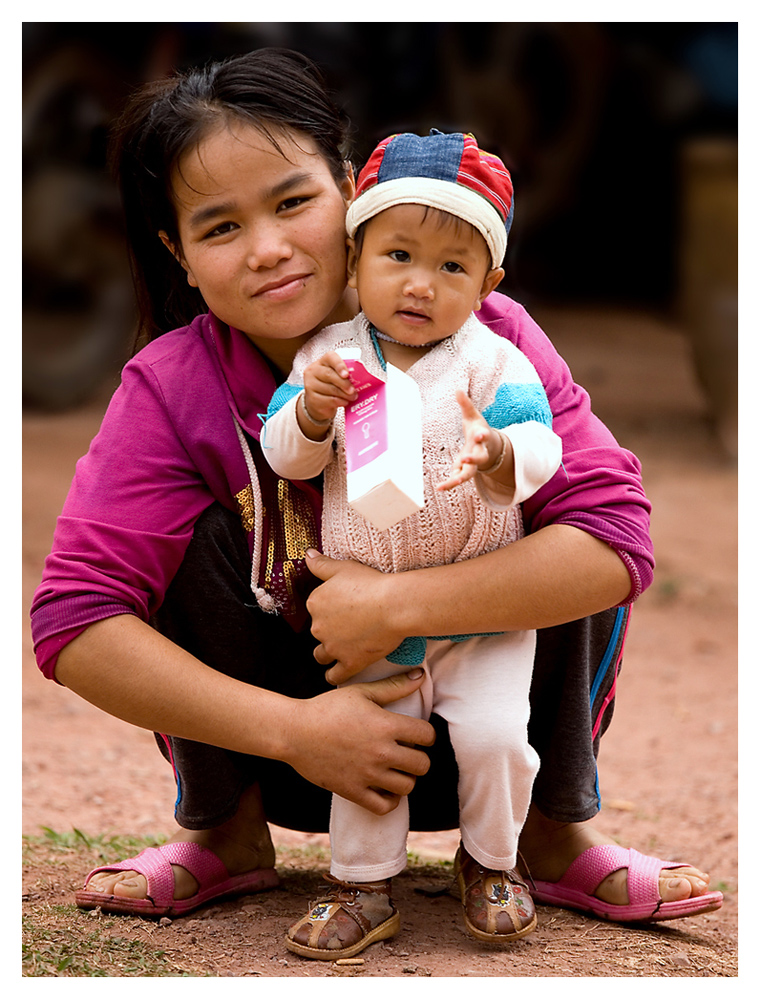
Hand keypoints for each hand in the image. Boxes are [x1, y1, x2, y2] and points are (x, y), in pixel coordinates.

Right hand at [282, 671, 435, 813]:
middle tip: (406, 753)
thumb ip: (394, 686)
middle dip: (419, 758)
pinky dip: (390, 800)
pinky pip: (385, 807)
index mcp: (386, 725)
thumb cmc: (328, 708)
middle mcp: (381, 752)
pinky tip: (384, 787)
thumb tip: (420, 676)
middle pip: (422, 765)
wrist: (294, 732)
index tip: (416, 734)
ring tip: (395, 769)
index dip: (425, 734)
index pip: (427, 736)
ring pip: (408, 786)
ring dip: (406, 778)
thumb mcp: (361, 692)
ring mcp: (368, 774)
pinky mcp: (353, 792)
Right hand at [302, 351, 357, 423]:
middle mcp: (314, 370)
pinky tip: (344, 402)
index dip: (340, 365)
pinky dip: (339, 402)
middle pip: (329, 375)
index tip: (347, 374)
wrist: (319, 402)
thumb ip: (347, 374)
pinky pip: (327, 400)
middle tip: (353, 390)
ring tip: (352, 397)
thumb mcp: (338, 377)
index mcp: (323, 361)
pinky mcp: (311, 398)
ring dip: (344, 394)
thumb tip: (362, 377)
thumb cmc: (332, 386)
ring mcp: (310, 384)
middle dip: (344, 383)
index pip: (330, 358)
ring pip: (329, 389)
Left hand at [306, 550, 407, 683]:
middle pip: (319, 631)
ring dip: (327, 653)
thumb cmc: (371, 583)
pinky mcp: (349, 663)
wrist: (393, 605)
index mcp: (315, 603)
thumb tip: (307, 555)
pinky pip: (335, 676)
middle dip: (329, 630)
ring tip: (340, 649)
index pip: (316, 608)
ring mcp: (333, 647)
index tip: (343, 607)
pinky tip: (337, 673)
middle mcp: (318, 627)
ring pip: (321, 655)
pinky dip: (334, 675)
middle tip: (350, 625)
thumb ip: (321, 564)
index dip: (329, 608)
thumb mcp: (343, 568)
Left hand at [437, 389, 501, 491]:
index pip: (483, 436)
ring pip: (468, 474)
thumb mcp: (472, 416)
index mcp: (481, 437)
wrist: (488, 448)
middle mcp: (479, 452)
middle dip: (473, 460)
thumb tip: (458, 390)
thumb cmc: (477, 429)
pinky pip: (458, 479)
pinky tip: (439, 488)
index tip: (480, 434)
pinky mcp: (465, 471)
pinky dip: (449, 484)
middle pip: (479, 458)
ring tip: (447, 484)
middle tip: (465, 459)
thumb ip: (466, 405)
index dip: (482, 435)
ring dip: (459, 479)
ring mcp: (473, 464)